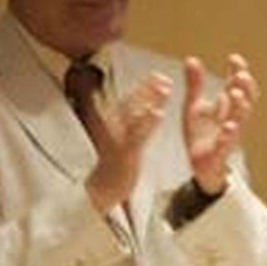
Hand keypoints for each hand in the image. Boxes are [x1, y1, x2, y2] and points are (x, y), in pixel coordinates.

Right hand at [84, 73, 171, 211]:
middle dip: (148, 88)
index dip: (143, 88)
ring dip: (150, 99)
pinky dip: (147, 122)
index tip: (158, 75)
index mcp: (110, 123)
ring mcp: (116, 138)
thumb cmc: (109, 164)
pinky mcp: (123, 153)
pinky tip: (160, 112)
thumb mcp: (112, 140)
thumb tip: (126, 108)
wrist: (100, 190)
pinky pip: (137, 135)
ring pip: (135, 114)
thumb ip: (120, 123)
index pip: (129, 102)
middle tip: (164, 76)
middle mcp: (111, 126)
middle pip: (132, 103)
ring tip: (166, 87)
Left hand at [183, 53, 258, 194]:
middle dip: (245, 87)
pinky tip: (229, 126)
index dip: (238, 71)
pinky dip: (229, 134)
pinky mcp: (220, 150)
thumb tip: (192, 58)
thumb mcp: (194, 105)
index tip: (234, 58)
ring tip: (234, 93)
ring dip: (240, 106)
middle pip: (245, 100)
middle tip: (241, 74)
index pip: (237, 85)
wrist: (201, 165)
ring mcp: (229, 134)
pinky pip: (227, 142)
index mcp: (226, 106)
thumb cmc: (201, 133)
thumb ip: (195, 84)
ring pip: (240, 119)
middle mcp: (232, 117)